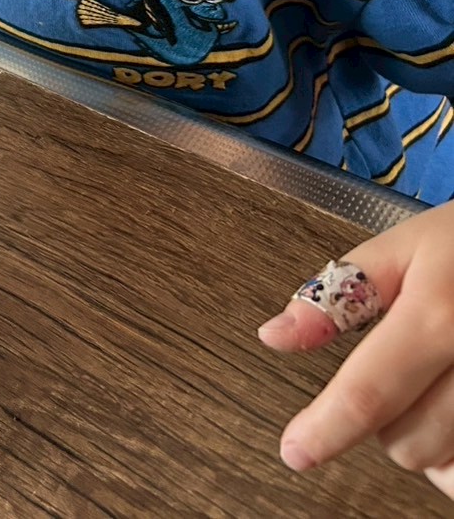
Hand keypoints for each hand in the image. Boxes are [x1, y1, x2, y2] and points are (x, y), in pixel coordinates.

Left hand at [259, 199, 453, 495]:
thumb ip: (337, 293)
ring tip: (438, 389)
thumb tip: (274, 336)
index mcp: (439, 316)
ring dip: (431, 440)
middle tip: (404, 372)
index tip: (296, 451)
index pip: (370, 392)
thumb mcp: (405, 245)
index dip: (326, 430)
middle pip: (408, 441)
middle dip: (388, 419)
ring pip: (448, 465)